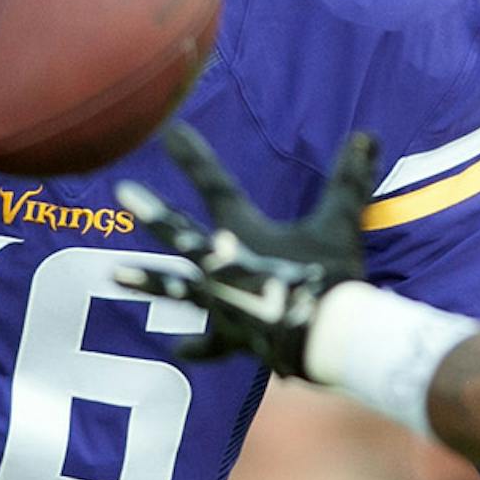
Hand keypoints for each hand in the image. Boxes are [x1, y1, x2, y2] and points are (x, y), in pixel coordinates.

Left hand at [114, 124, 376, 375]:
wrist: (325, 335)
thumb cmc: (328, 276)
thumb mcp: (341, 222)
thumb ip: (349, 179)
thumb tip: (366, 135)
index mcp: (240, 231)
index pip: (213, 183)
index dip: (191, 155)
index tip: (166, 131)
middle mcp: (219, 265)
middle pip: (178, 232)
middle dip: (150, 211)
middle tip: (122, 192)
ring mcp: (220, 302)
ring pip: (176, 288)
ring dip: (146, 280)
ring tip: (113, 274)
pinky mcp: (232, 335)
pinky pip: (212, 343)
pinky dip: (199, 346)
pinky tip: (179, 349)